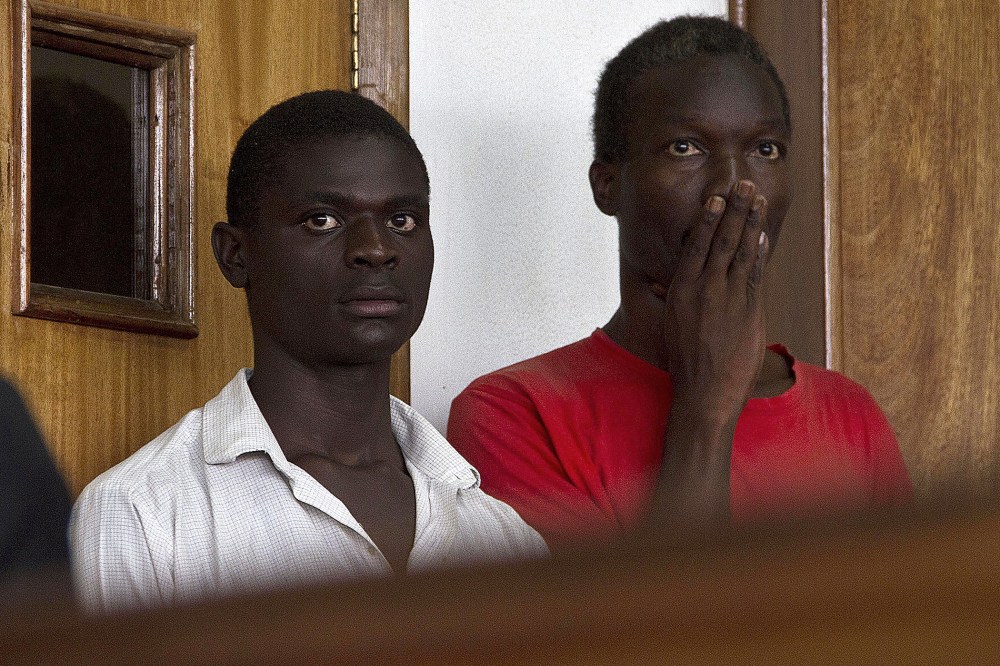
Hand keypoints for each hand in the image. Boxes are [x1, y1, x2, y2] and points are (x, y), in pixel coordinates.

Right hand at [662, 179, 768, 425]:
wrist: (705, 392)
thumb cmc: (685, 361)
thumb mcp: (675, 323)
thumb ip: (681, 298)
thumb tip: (677, 282)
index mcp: (682, 290)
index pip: (697, 244)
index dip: (710, 218)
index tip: (717, 198)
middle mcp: (705, 288)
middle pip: (723, 239)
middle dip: (735, 209)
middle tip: (744, 184)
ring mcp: (729, 297)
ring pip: (742, 250)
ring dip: (751, 222)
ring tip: (757, 200)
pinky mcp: (749, 310)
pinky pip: (755, 272)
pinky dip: (760, 251)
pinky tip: (763, 234)